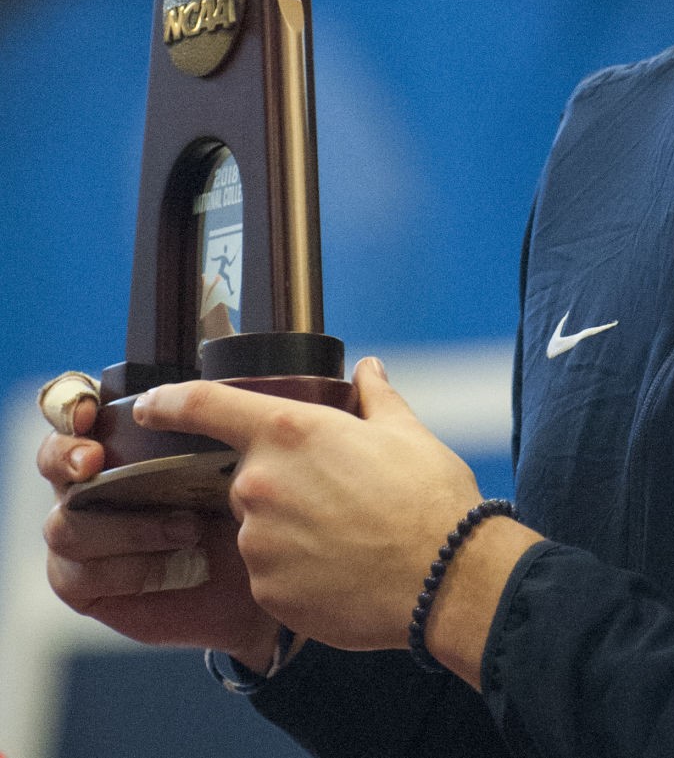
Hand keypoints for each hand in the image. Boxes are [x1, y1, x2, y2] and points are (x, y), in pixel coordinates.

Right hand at [38, 392, 278, 668]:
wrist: (275, 584)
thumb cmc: (273, 505)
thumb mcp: (279, 450)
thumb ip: (282, 409)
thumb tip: (341, 365)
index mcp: (139, 436)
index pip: (80, 406)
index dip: (71, 403)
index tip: (90, 411)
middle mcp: (105, 479)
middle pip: (57, 457)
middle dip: (66, 455)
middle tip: (95, 462)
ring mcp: (94, 533)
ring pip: (66, 521)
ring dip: (124, 524)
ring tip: (188, 529)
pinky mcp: (93, 584)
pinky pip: (78, 575)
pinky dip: (128, 569)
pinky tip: (178, 568)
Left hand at [132, 357, 517, 660]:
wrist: (445, 576)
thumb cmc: (428, 497)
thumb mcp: (404, 431)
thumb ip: (375, 396)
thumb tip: (369, 370)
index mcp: (290, 431)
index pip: (206, 406)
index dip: (170, 402)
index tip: (150, 406)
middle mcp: (261, 484)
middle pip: (247, 478)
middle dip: (282, 484)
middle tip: (335, 496)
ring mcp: (258, 542)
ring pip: (257, 529)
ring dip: (288, 530)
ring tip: (345, 537)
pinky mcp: (266, 590)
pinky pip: (269, 574)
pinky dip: (296, 571)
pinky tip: (339, 569)